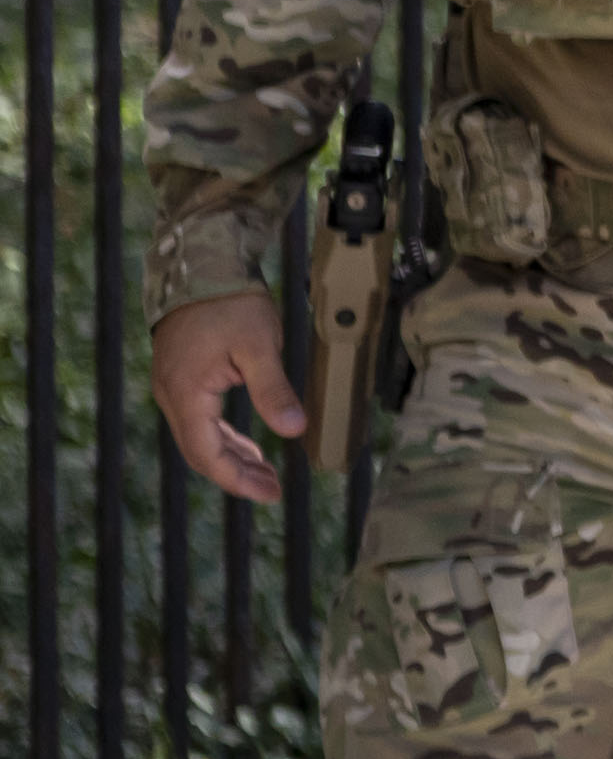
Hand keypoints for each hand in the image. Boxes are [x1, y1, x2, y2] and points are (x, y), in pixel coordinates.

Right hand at [150, 294, 301, 507]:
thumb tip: (294, 429)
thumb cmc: (230, 303)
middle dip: (236, 474)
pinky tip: (247, 444)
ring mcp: (173, 386)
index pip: (206, 453)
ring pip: (200, 437)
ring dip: (231, 456)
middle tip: (272, 489)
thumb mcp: (259, 346)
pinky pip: (200, 419)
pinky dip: (223, 436)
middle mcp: (171, 395)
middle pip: (200, 451)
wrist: (203, 266)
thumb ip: (274, 389)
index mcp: (185, 393)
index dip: (236, 479)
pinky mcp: (182, 377)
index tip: (269, 493)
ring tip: (265, 472)